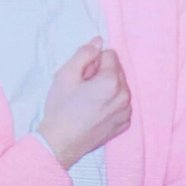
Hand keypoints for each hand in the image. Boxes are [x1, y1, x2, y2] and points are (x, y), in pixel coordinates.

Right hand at [37, 37, 131, 169]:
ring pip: (119, 86)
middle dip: (100, 73)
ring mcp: (126, 112)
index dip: (92, 61)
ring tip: (86, 101)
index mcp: (112, 82)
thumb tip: (98, 41)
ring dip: (106, 88)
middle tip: (82, 88)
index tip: (81, 76)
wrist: (59, 144)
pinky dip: (110, 103)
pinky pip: (120, 103)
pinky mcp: (123, 124)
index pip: (109, 55)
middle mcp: (124, 96)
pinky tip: (93, 111)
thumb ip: (84, 53)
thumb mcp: (66, 74)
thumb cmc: (61, 109)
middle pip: (116, 70)